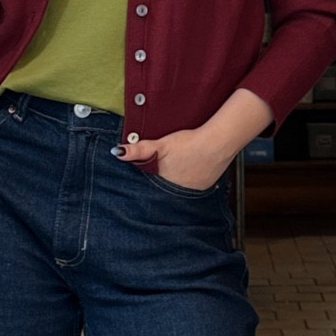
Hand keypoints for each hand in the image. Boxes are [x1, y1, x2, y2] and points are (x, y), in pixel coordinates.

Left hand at [115, 127, 231, 190]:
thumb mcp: (160, 144)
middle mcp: (175, 191)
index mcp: (161, 181)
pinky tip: (188, 171)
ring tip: (176, 169)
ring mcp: (190, 192)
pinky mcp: (202, 188)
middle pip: (161, 188)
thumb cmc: (189, 143)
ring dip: (173, 183)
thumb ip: (138, 150)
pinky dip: (187, 182)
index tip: (142, 176)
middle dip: (157, 183)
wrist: (217, 143)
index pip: (147, 185)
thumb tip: (117, 152)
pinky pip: (190, 188)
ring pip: (176, 189)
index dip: (145, 179)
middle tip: (163, 169)